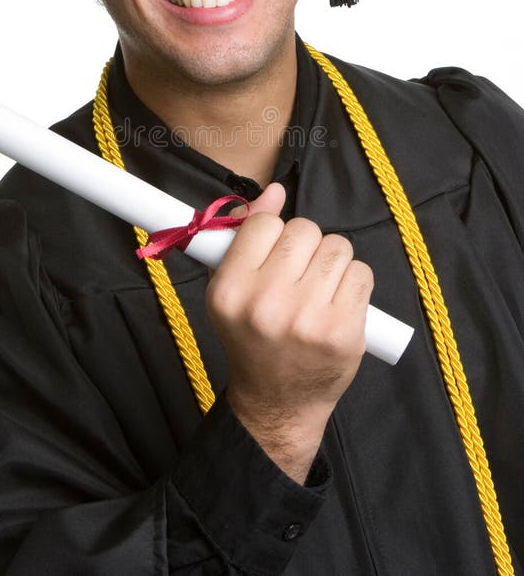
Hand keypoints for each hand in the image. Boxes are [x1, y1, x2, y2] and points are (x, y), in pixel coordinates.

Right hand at [206, 183, 372, 482]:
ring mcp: (308, 318)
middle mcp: (266, 303)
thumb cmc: (252, 338)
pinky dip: (355, 283)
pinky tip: (338, 304)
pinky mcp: (344, 331)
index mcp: (230, 290)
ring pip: (338, 247)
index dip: (274, 232)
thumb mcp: (230, 290)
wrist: (278, 402)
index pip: (264, 222)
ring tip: (319, 291)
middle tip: (299, 276)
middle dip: (306, 246)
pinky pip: (362, 273)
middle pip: (304, 230)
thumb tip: (275, 190)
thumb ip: (246, 236)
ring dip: (333, 263)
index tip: (274, 252)